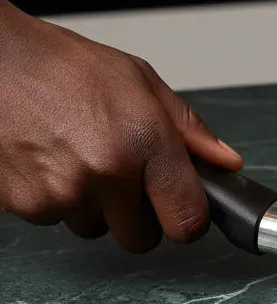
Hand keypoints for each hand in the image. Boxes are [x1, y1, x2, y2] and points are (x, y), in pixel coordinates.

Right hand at [0, 1, 241, 251]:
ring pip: (97, 228)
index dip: (189, 218)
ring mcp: (63, 194)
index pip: (187, 219)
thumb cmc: (64, 66)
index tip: (185, 208)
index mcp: (144, 141)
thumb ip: (189, 130)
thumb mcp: (142, 82)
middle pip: (142, 237)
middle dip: (141, 215)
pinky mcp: (26, 205)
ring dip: (96, 205)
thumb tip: (224, 162)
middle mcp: (106, 173)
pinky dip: (59, 199)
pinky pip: (57, 220)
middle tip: (129, 177)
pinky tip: (54, 159)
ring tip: (82, 155)